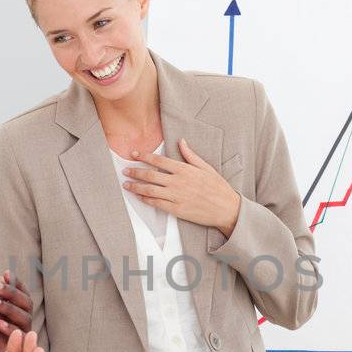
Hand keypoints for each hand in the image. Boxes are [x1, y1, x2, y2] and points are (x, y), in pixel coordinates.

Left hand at [0, 270, 34, 335]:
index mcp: (15, 310)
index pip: (20, 292)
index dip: (14, 283)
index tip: (4, 274)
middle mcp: (23, 321)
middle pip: (25, 302)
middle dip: (10, 291)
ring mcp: (24, 336)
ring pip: (24, 317)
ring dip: (8, 307)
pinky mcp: (20, 351)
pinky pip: (20, 338)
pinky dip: (10, 329)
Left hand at [121, 138, 242, 236]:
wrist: (226, 209)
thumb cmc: (218, 187)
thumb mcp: (206, 167)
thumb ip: (190, 155)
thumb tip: (181, 141)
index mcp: (185, 170)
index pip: (159, 161)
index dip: (144, 157)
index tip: (134, 154)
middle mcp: (178, 182)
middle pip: (151, 175)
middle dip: (135, 172)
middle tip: (125, 171)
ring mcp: (176, 197)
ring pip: (150, 190)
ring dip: (136, 187)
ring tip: (126, 185)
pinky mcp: (177, 210)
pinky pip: (157, 204)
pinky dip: (146, 200)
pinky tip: (139, 197)